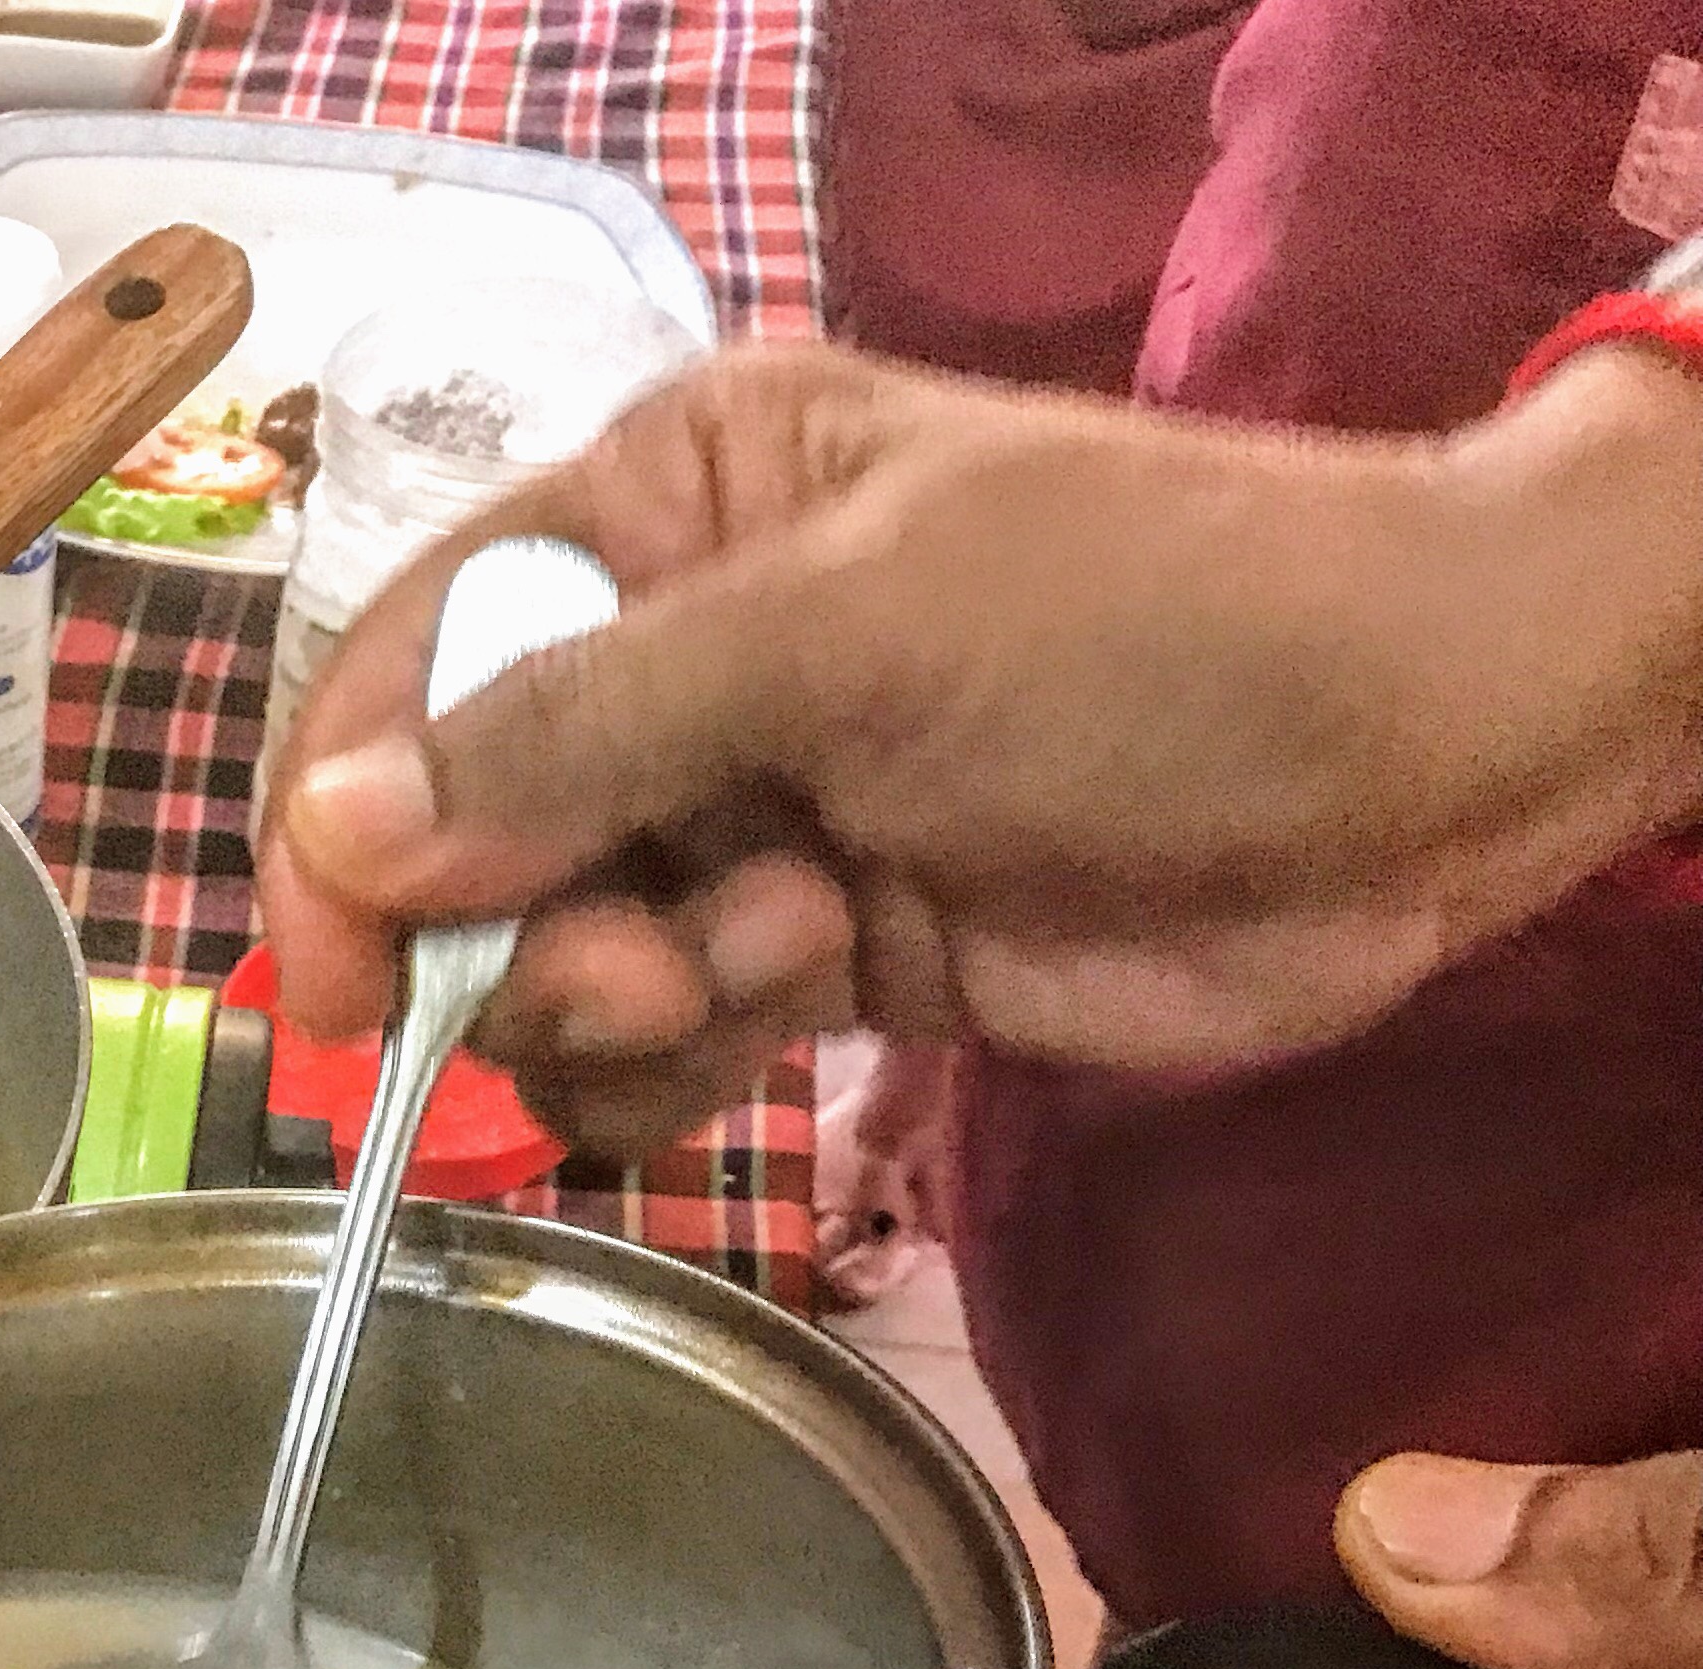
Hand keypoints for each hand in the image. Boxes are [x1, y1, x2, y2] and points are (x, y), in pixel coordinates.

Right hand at [260, 341, 1702, 1157]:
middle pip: (459, 840)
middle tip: (647, 968)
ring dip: (621, 999)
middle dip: (517, 931)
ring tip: (775, 956)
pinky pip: (656, 1042)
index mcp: (659, 508)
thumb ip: (576, 735)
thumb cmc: (1144, 627)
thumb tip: (339, 831)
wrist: (1429, 759)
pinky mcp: (810, 950)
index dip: (344, 824)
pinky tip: (785, 1013)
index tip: (336, 986)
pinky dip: (676, 1065)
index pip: (412, 662)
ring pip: (548, 960)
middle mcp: (671, 659)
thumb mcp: (843, 636)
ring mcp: (738, 815)